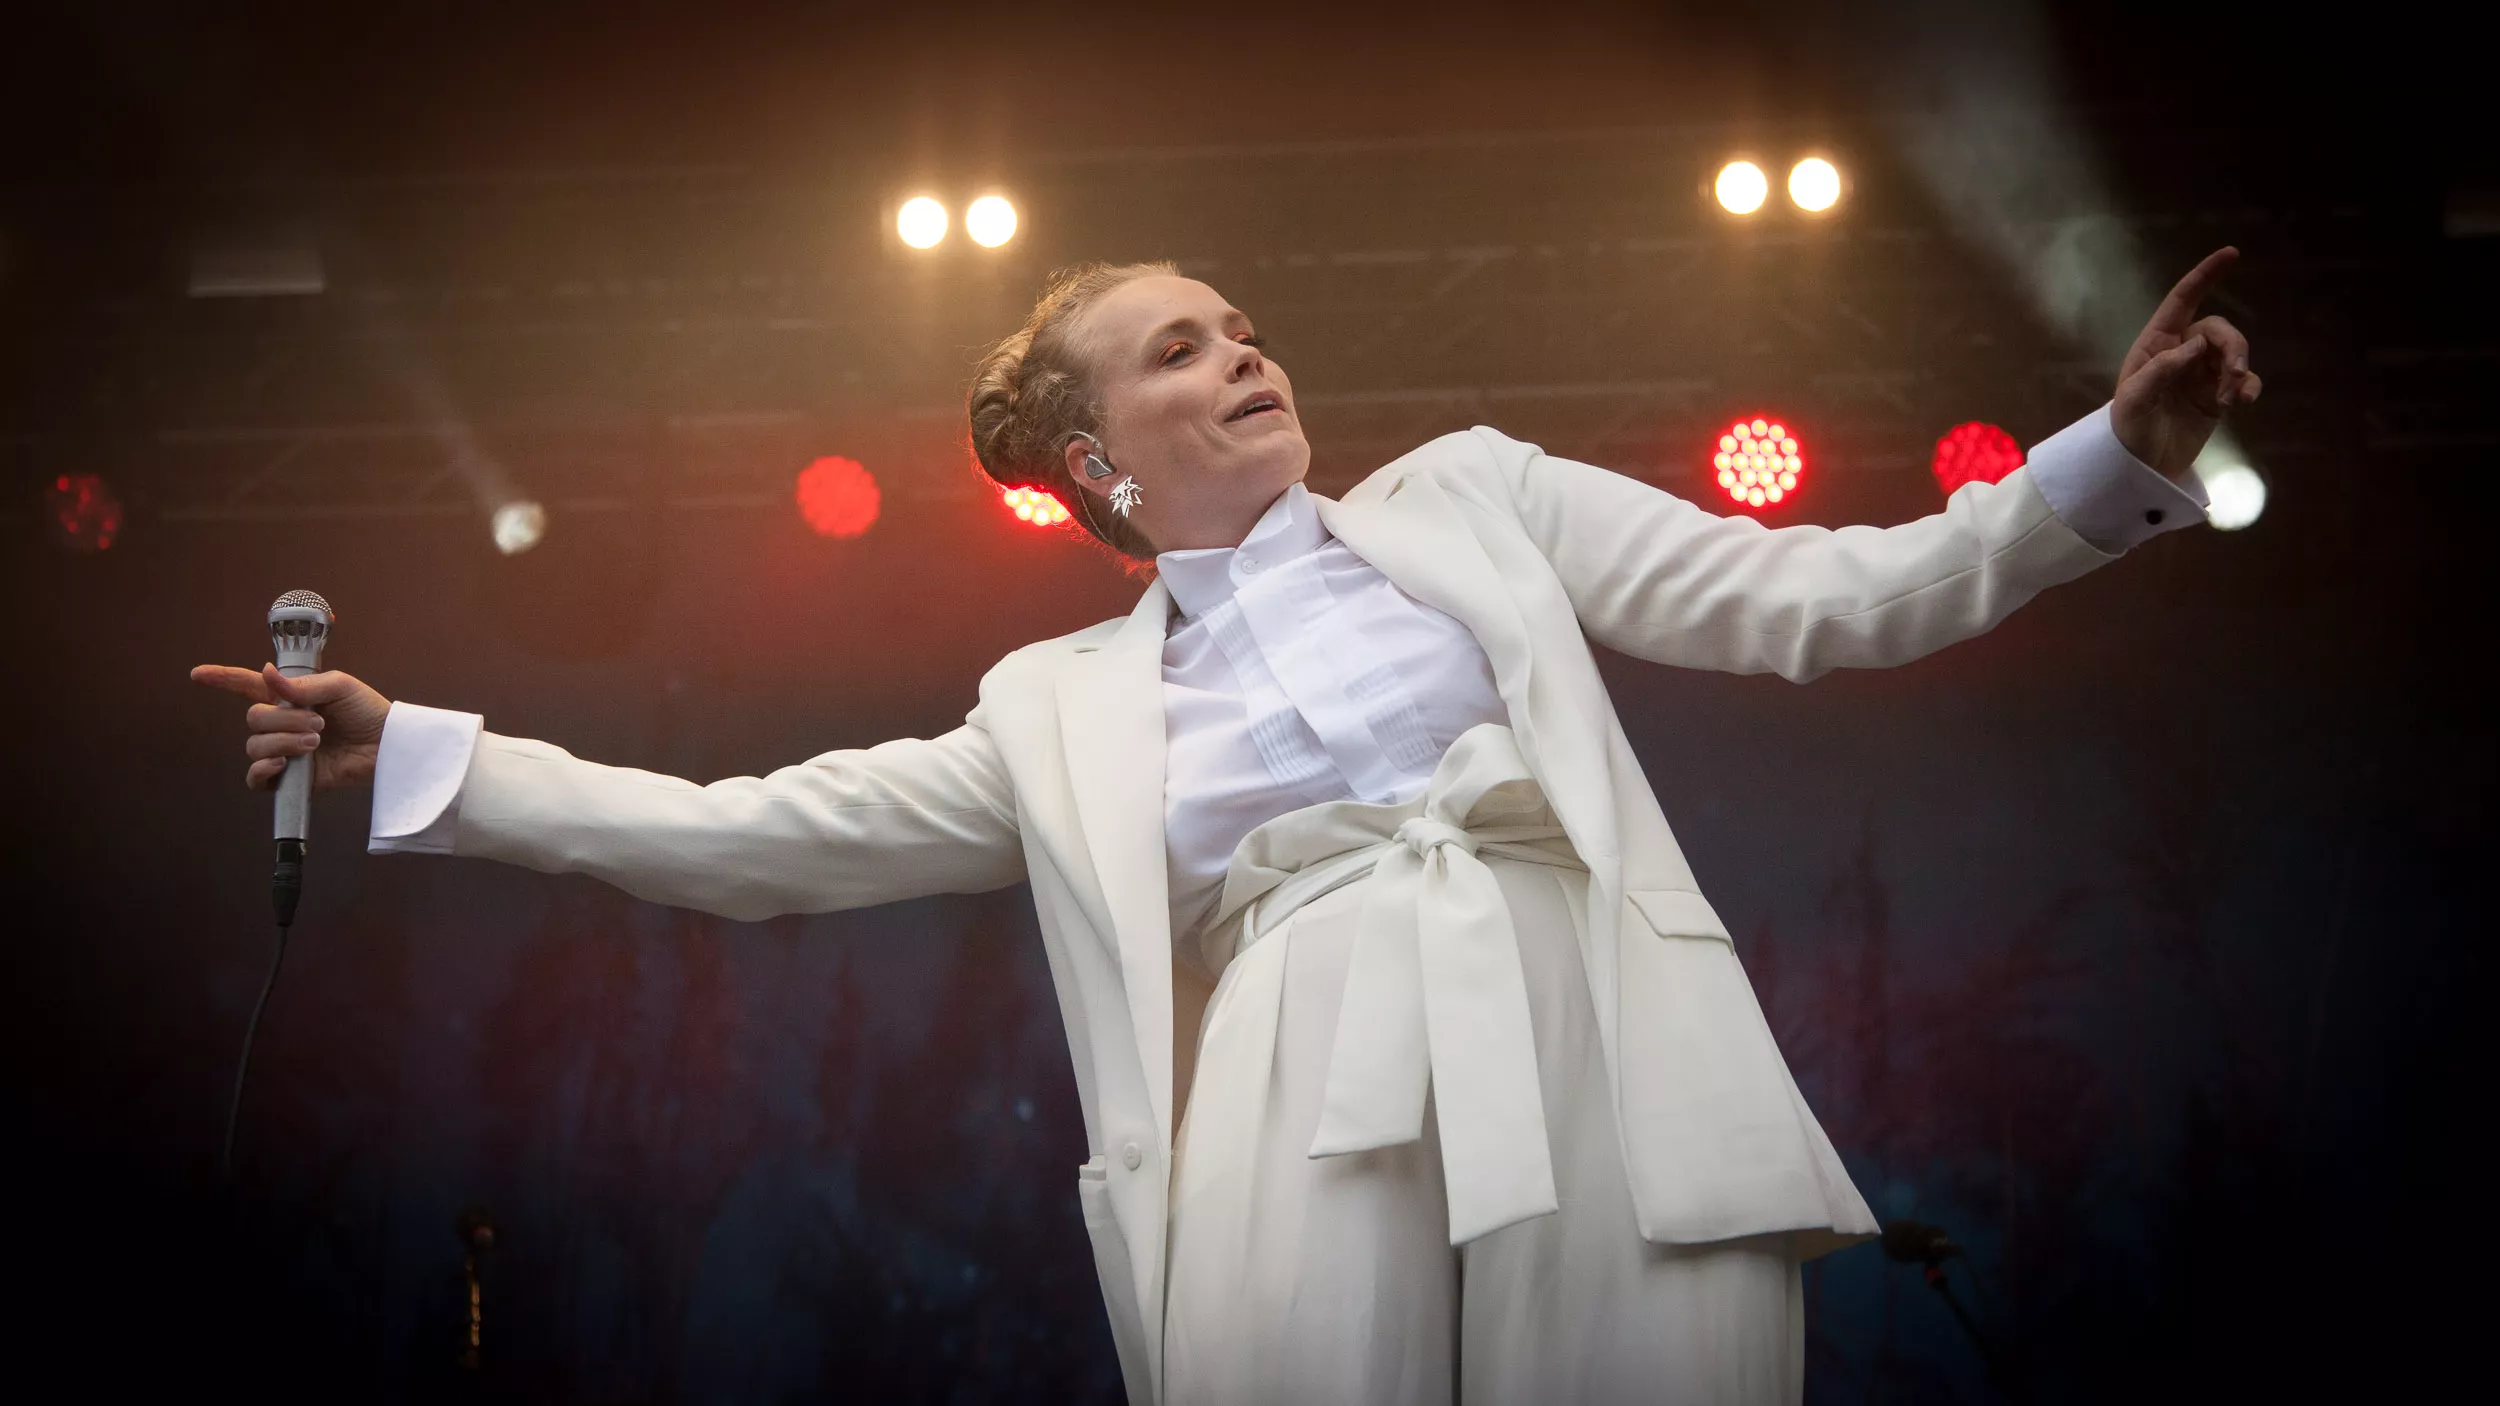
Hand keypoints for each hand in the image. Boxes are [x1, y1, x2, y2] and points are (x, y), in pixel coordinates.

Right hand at [190, 663, 391, 791]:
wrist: (388, 745)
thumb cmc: (368, 711)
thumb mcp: (339, 687)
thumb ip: (301, 685)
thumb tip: (266, 674)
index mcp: (289, 697)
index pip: (247, 685)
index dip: (222, 679)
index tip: (197, 674)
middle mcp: (282, 723)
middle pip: (253, 718)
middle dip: (283, 719)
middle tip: (318, 723)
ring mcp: (285, 751)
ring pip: (256, 746)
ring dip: (284, 742)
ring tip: (315, 742)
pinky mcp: (291, 777)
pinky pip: (256, 778)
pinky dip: (263, 770)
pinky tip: (283, 764)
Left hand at [2111, 246, 2263, 478]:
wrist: (2140, 467)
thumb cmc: (2127, 431)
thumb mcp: (2134, 400)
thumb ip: (2163, 369)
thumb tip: (2196, 344)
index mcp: (2155, 344)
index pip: (2182, 300)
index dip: (2205, 275)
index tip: (2231, 253)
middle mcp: (2180, 352)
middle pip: (2219, 329)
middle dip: (2233, 346)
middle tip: (2234, 375)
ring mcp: (2200, 373)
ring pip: (2234, 353)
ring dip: (2240, 370)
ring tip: (2231, 398)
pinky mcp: (2216, 395)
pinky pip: (2243, 380)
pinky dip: (2248, 387)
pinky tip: (2243, 403)